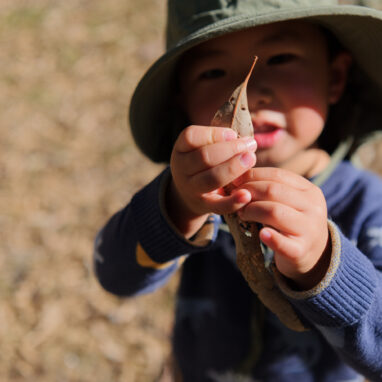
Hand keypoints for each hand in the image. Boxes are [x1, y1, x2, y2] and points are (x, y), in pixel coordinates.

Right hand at [168, 125, 256, 236]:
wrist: (189, 194)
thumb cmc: (203, 164)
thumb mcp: (201, 148)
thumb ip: (218, 140)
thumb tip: (245, 138)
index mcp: (181, 150)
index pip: (191, 137)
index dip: (214, 134)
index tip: (233, 134)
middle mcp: (182, 169)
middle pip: (204, 157)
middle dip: (230, 149)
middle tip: (250, 145)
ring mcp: (192, 189)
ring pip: (211, 179)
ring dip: (234, 168)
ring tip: (251, 158)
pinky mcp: (204, 206)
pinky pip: (219, 206)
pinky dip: (233, 201)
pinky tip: (246, 194)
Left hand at [234, 167, 330, 289]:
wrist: (315, 254)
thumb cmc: (292, 222)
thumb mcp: (289, 201)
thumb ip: (270, 188)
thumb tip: (237, 177)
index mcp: (309, 190)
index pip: (277, 175)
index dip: (252, 176)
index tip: (234, 181)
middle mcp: (313, 207)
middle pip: (273, 191)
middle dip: (248, 192)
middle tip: (234, 198)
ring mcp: (309, 229)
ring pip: (274, 212)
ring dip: (251, 210)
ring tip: (241, 214)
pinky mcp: (301, 251)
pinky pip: (283, 244)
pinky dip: (270, 238)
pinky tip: (261, 234)